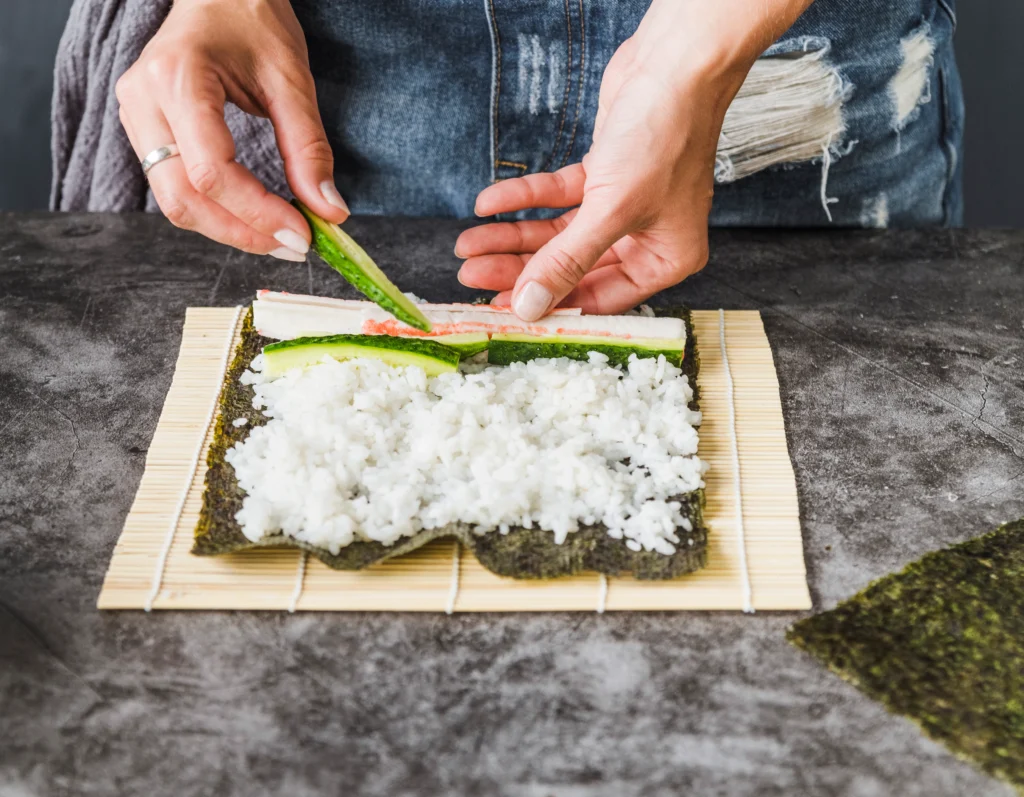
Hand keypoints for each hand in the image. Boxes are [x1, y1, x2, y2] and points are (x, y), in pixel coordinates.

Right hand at [115, 0, 348, 259]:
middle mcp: (143, 102)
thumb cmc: (252, 20)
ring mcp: (137, 118)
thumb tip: (331, 211)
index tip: (304, 235)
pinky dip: (217, 212)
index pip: (212, 172)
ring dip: (230, 230)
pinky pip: (175, 188)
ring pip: (175, 202)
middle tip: (295, 246)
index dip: (258, 213)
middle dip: (242, 233)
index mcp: (177, 79)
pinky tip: (254, 217)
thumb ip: (309, 148)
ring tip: (281, 237)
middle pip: (183, 199)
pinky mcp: (145, 131)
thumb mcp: (291, 79)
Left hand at [456, 0, 811, 316]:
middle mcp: (645, 239)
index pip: (598, 300)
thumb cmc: (665, 136)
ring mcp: (623, 207)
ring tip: (469, 244)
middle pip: (571, 267)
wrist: (675, 65)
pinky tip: (489, 204)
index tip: (504, 309)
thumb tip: (530, 306)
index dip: (549, 305)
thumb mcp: (612, 209)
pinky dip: (523, 198)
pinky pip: (556, 196)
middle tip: (473, 274)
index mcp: (664, 260)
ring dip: (512, 236)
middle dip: (519, 270)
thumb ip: (567, 261)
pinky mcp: (603, 176)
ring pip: (557, 233)